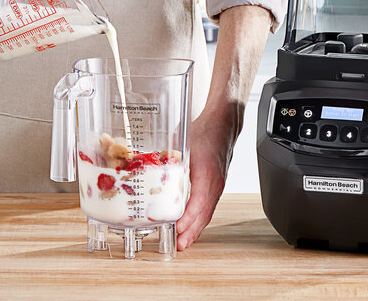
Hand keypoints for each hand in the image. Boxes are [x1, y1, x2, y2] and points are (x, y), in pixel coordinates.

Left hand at [176, 101, 243, 248]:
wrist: (224, 122)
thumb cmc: (205, 129)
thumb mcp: (181, 143)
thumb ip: (165, 158)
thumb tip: (144, 166)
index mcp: (207, 173)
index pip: (199, 202)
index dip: (188, 219)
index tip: (178, 230)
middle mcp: (215, 182)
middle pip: (205, 213)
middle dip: (192, 231)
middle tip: (179, 245)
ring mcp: (218, 184)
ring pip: (208, 211)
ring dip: (196, 227)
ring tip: (183, 240)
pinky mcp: (217, 183)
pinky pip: (209, 205)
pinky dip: (200, 217)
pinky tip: (191, 222)